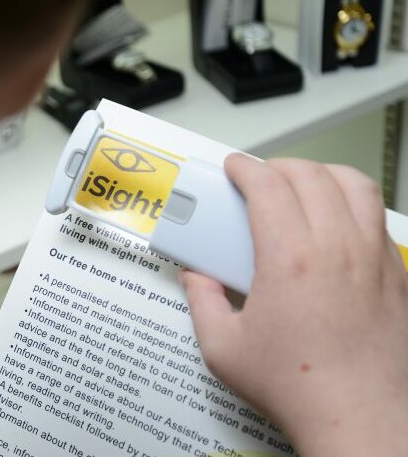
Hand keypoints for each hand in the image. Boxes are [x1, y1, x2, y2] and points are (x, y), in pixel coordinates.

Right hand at [182, 154, 407, 455]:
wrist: (359, 416)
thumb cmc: (296, 386)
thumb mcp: (223, 348)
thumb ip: (201, 302)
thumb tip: (195, 276)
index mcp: (290, 259)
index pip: (268, 186)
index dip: (246, 167)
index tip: (235, 167)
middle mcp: (337, 247)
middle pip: (311, 175)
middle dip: (279, 166)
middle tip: (260, 177)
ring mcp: (373, 258)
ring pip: (355, 185)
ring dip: (322, 174)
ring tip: (302, 185)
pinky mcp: (396, 274)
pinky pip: (378, 216)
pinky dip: (353, 202)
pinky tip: (337, 221)